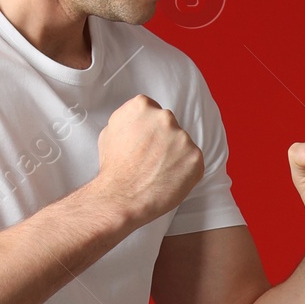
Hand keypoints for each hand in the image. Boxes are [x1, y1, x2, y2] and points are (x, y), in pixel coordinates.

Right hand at [92, 95, 204, 230]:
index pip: (152, 111)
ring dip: (174, 155)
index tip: (146, 141)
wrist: (122, 197)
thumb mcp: (109, 132)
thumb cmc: (114, 169)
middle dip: (163, 140)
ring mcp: (182, 137)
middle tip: (151, 159)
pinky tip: (169, 179)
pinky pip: (193, 161)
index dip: (148, 129)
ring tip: (158, 172)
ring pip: (182, 143)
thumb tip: (137, 122)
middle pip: (169, 125)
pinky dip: (184, 170)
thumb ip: (128, 120)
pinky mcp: (195, 156)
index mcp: (142, 106)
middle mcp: (165, 117)